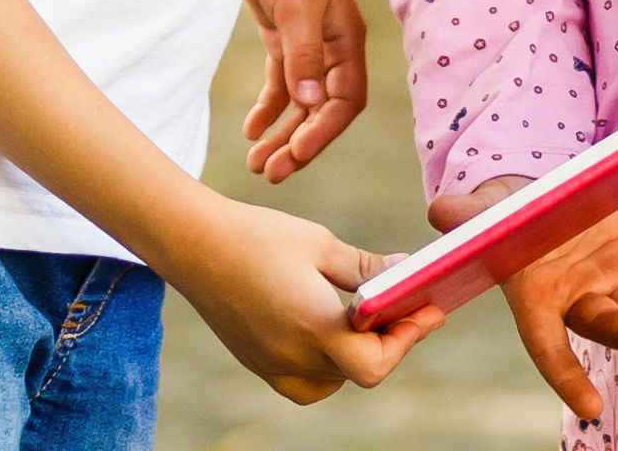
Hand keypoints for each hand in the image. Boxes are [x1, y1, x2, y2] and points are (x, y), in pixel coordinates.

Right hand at [149, 193, 441, 404]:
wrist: (190, 243)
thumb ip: (367, 269)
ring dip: (357, 357)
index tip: (427, 311)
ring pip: (332, 381)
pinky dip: (325, 365)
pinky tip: (329, 330)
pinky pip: (303, 382)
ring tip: (366, 319)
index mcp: (313, 326)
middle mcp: (292, 357)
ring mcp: (270, 365)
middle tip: (408, 305)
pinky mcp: (256, 362)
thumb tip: (407, 272)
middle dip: (391, 340)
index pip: (375, 363)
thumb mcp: (321, 244)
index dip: (407, 340)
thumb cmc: (257, 236)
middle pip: (359, 369)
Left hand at [241, 0, 370, 182]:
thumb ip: (303, 54)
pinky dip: (269, 108)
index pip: (345, 101)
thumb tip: (310, 103)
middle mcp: (332, 46)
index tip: (296, 156)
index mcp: (346, 40)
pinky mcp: (284, 36)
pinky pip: (281, 83)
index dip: (324, 133)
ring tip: (258, 162)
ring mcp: (308, 42)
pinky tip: (251, 129)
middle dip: (300, 142)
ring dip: (282, 133)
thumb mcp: (295, 5)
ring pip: (300, 101)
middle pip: (322, 109)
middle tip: (271, 173)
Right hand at [429, 180, 617, 419]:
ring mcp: (603, 282)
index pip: (548, 348)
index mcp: (533, 298)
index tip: (592, 409)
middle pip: (601, 325)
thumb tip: (439, 213)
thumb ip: (467, 217)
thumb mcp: (484, 212)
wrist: (535, 191)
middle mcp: (571, 298)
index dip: (567, 379)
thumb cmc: (502, 211)